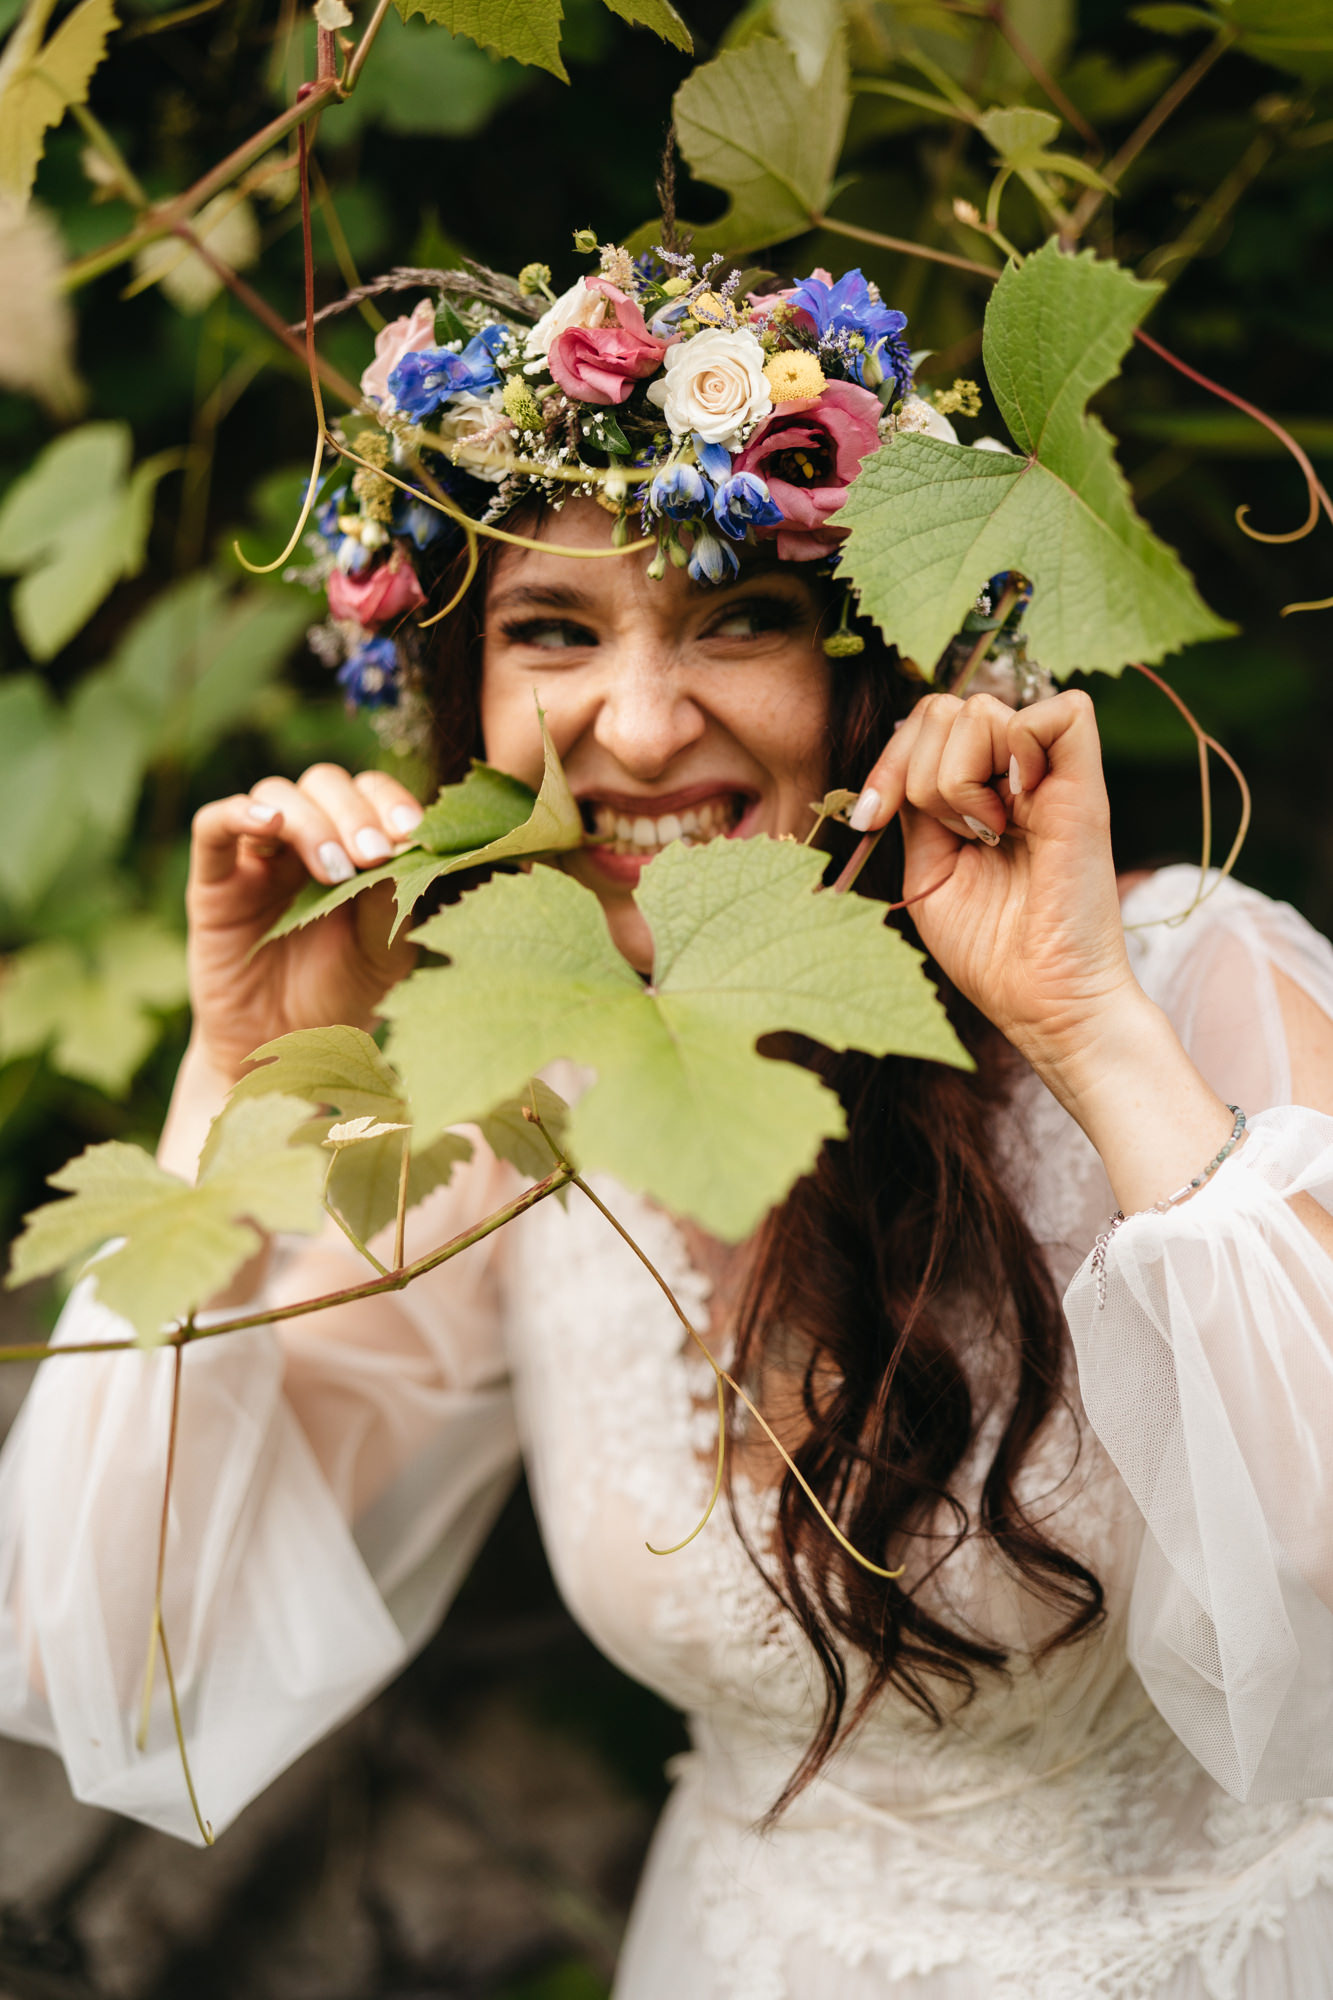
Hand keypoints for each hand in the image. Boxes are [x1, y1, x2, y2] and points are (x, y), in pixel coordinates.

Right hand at [185, 762, 423, 1085]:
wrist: (285, 1049)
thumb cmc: (341, 995)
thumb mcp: (384, 954)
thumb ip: (391, 902)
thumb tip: (404, 849)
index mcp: (353, 847)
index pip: (370, 794)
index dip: (389, 801)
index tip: (411, 832)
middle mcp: (305, 841)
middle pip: (324, 784)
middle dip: (353, 813)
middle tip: (372, 854)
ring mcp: (258, 857)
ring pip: (275, 795)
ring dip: (310, 823)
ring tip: (333, 872)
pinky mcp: (214, 881)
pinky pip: (213, 825)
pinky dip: (239, 813)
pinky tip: (269, 825)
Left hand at [854, 689, 1141, 1075]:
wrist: (1042, 1001)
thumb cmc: (990, 950)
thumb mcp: (928, 870)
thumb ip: (915, 808)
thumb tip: (901, 755)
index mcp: (979, 792)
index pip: (925, 722)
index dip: (888, 761)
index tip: (872, 820)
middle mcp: (1015, 775)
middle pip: (944, 707)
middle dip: (917, 770)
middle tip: (951, 834)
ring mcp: (1051, 776)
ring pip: (981, 708)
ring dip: (958, 777)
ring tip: (987, 833)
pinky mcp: (1086, 786)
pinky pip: (1059, 712)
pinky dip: (1019, 749)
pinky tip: (1018, 805)